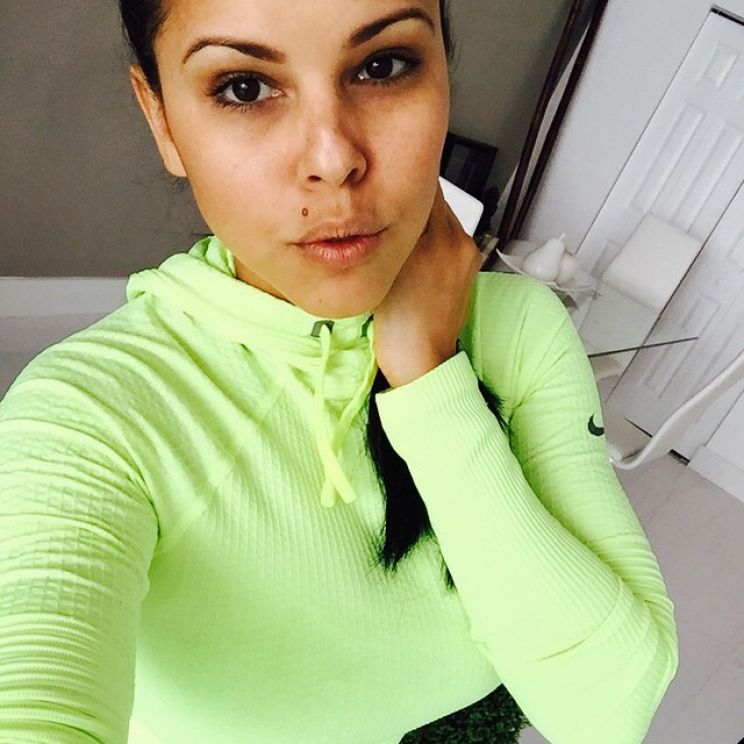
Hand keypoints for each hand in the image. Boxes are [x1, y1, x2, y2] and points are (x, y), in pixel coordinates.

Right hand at [372, 181, 483, 387]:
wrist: (421, 358)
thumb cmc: (397, 324)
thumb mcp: (385, 268)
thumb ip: (391, 231)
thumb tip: (392, 201)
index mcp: (435, 239)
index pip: (424, 187)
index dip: (403, 179)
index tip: (388, 176)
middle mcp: (458, 241)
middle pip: (436, 199)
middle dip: (414, 198)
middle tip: (389, 199)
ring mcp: (467, 253)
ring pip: (443, 216)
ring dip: (424, 216)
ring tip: (402, 229)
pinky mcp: (470, 265)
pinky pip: (451, 235)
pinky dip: (435, 234)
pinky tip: (418, 250)